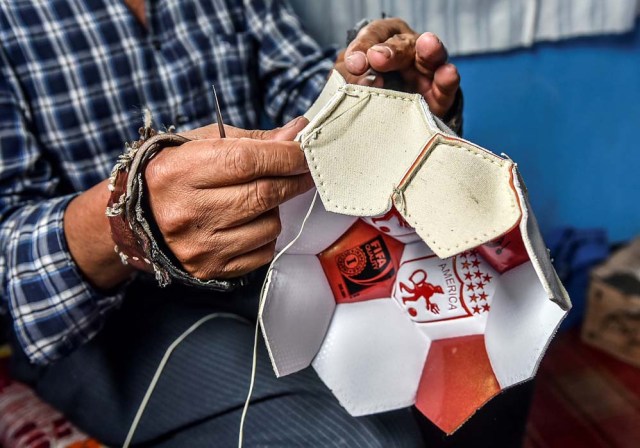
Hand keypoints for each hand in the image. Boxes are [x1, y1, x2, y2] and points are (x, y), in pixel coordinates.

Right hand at [145, 117, 311, 279]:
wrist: (139, 217)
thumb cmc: (177, 173)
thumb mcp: (204, 144)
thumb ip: (254, 141)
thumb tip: (298, 132)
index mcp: (180, 172)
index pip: (247, 161)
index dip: (286, 156)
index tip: (305, 151)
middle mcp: (187, 212)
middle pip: (263, 194)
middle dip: (294, 179)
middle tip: (304, 170)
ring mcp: (199, 246)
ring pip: (269, 226)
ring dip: (276, 209)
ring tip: (260, 198)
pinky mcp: (211, 269)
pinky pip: (263, 252)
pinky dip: (267, 235)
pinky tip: (250, 222)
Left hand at [334, 18, 459, 118]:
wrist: (386, 120)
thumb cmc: (364, 89)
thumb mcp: (353, 80)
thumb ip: (354, 78)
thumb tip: (363, 81)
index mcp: (382, 40)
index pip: (373, 35)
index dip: (363, 46)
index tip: (354, 64)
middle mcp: (407, 49)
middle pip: (401, 45)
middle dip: (390, 51)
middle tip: (377, 58)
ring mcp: (426, 70)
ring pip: (431, 57)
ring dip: (430, 50)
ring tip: (428, 44)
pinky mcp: (439, 93)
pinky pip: (446, 85)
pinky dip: (447, 79)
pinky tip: (447, 73)